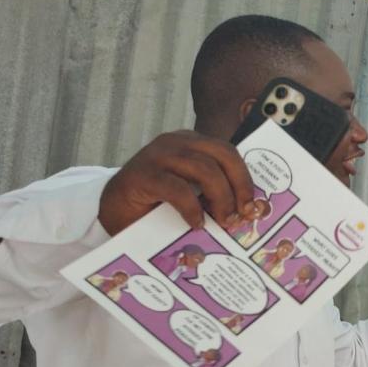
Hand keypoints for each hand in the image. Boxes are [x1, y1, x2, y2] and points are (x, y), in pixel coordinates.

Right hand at [98, 131, 254, 234]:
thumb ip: (213, 191)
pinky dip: (192, 208)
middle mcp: (176, 142)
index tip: (254, 206)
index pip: (228, 153)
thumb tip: (248, 209)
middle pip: (222, 156)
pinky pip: (178, 189)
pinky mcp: (142, 175)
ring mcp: (158, 155)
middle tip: (242, 214)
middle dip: (239, 186)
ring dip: (221, 198)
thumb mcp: (191, 192)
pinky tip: (196, 223)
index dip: (245, 178)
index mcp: (191, 143)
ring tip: (223, 221)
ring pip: (205, 170)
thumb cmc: (157, 203)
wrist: (113, 210)